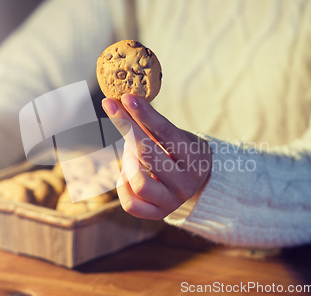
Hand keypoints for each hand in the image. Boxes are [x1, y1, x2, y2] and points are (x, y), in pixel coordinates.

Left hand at [102, 94, 211, 219]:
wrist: (196, 183)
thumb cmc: (180, 153)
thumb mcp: (175, 137)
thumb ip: (151, 124)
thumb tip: (123, 101)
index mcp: (195, 159)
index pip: (166, 132)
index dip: (145, 114)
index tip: (126, 97)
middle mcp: (186, 183)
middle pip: (148, 154)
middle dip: (127, 128)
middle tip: (113, 108)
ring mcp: (172, 201)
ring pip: (139, 183)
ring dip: (127, 162)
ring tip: (129, 152)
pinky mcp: (158, 214)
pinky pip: (130, 203)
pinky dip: (122, 185)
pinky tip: (127, 174)